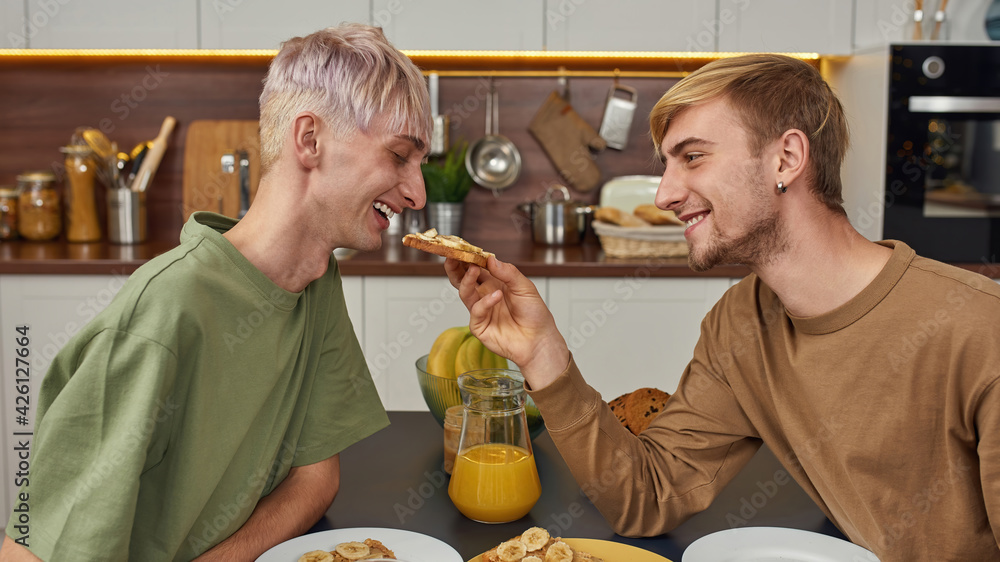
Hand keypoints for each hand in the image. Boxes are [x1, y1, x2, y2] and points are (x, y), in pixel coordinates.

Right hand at [445, 256, 568, 389]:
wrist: (539, 340)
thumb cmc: (534, 314)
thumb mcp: (525, 287)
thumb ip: (508, 272)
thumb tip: (491, 259)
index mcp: (494, 283)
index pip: (476, 268)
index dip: (468, 258)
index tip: (462, 247)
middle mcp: (485, 295)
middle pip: (462, 280)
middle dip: (455, 268)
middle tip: (452, 256)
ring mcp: (481, 311)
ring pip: (465, 293)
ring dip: (467, 280)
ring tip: (473, 270)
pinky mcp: (480, 326)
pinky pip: (476, 311)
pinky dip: (485, 302)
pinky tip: (496, 296)